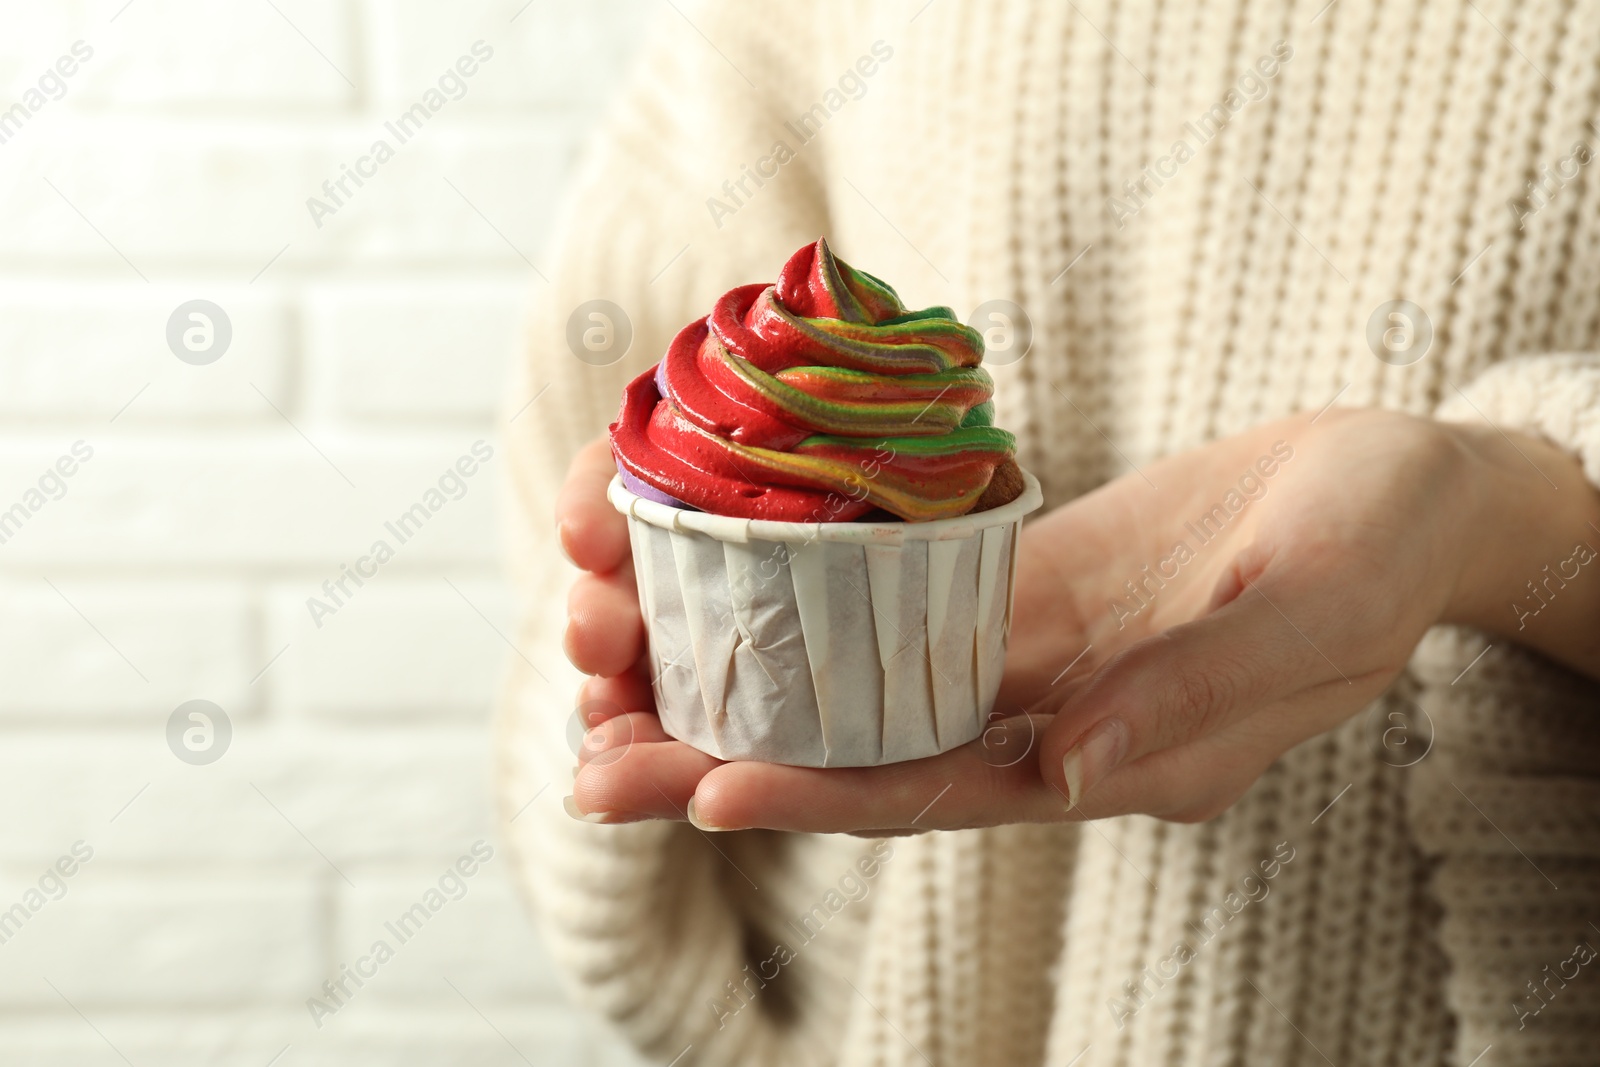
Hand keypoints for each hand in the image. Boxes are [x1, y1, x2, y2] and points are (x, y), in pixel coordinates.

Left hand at [563, 409, 1599, 831]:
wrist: (1386, 492)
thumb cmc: (1376, 551)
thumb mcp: (1315, 615)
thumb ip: (1199, 693)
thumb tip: (1065, 771)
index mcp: (1108, 753)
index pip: (941, 790)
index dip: (822, 793)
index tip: (706, 786)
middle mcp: (1039, 719)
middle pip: (860, 752)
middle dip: (727, 756)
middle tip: (591, 761)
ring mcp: (1015, 653)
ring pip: (850, 681)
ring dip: (733, 679)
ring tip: (602, 674)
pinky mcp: (1008, 584)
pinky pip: (883, 595)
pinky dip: (794, 593)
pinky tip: (708, 576)